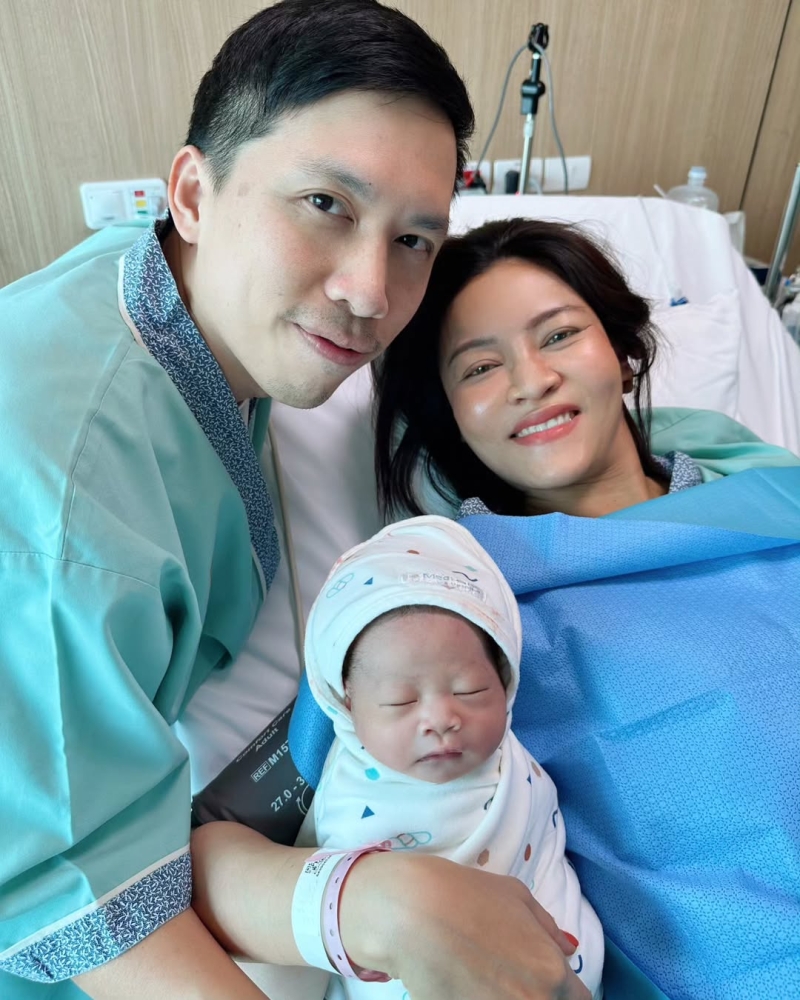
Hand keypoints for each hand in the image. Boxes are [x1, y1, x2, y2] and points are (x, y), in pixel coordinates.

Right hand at [339, 852, 590, 999]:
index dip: (565, 991)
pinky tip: (468, 986)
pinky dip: (479, 999)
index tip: (547, 981)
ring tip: (488, 980)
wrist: (410, 912)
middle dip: (538, 992)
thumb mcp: (515, 896)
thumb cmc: (465, 895)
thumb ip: (547, 927)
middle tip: (509, 974)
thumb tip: (570, 948)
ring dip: (509, 996)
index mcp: (553, 974)